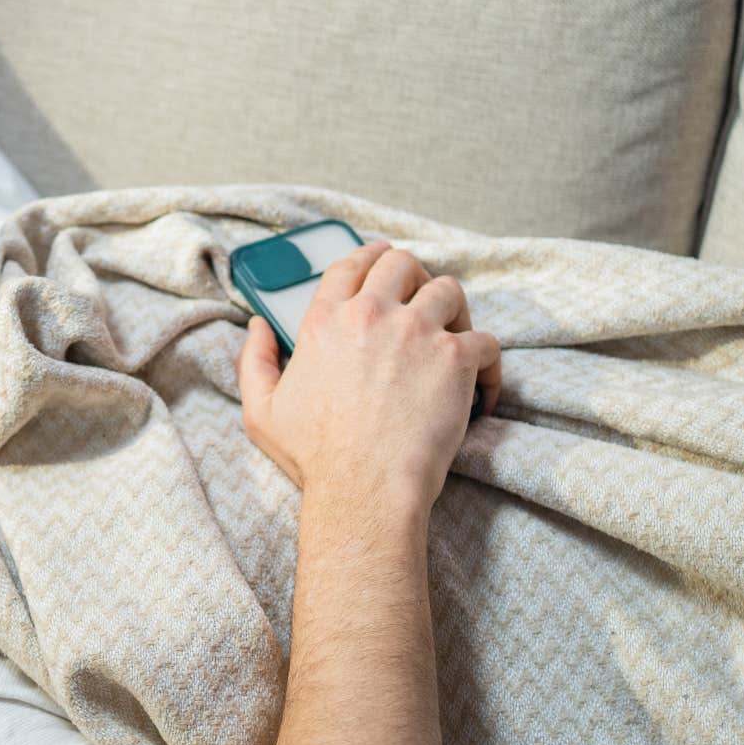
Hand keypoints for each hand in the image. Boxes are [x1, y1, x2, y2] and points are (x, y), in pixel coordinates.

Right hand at [236, 239, 501, 507]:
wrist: (364, 487)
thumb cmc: (314, 456)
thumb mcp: (261, 410)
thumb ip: (255, 361)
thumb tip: (257, 326)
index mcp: (325, 321)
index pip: (351, 264)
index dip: (370, 256)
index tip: (382, 261)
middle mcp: (372, 315)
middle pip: (403, 263)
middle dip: (415, 274)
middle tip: (422, 299)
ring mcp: (418, 332)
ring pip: (449, 290)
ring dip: (454, 310)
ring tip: (454, 336)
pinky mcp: (456, 359)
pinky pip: (486, 341)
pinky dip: (488, 363)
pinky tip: (483, 388)